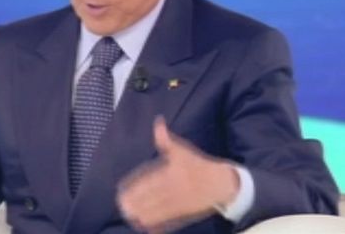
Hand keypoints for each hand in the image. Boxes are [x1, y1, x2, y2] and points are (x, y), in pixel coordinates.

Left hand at [117, 117, 239, 232]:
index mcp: (173, 173)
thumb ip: (165, 139)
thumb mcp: (182, 150)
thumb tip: (158, 121)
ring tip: (131, 217)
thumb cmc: (199, 165)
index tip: (122, 194)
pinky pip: (170, 222)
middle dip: (137, 205)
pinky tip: (146, 228)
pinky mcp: (186, 215)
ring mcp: (181, 204)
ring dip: (144, 216)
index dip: (136, 190)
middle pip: (152, 199)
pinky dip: (158, 226)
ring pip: (159, 212)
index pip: (150, 183)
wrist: (222, 183)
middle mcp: (176, 189)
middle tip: (123, 207)